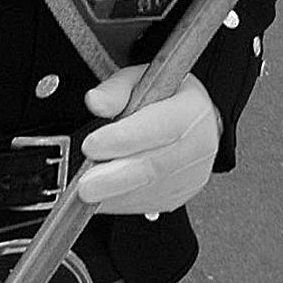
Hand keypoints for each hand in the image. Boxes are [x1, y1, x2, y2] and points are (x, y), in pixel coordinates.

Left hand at [77, 67, 219, 214]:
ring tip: (85, 191)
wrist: (197, 121)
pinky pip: (147, 203)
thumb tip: (96, 101)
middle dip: (114, 179)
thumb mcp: (141, 79)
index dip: (122, 139)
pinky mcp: (179, 195)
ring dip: (113, 194)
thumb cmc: (167, 97)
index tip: (91, 145)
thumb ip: (115, 89)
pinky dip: (120, 202)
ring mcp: (190, 175)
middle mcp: (197, 146)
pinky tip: (101, 196)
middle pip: (153, 167)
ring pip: (148, 190)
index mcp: (191, 110)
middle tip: (84, 185)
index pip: (157, 128)